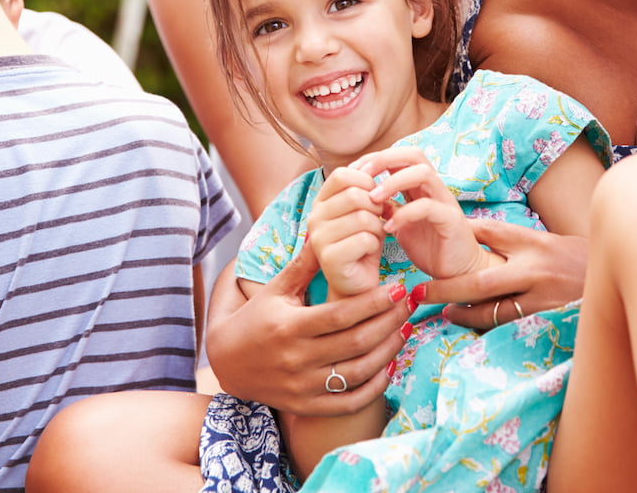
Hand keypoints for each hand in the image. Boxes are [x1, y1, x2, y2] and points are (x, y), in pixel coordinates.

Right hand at [206, 242, 408, 417]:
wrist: (225, 362)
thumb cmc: (254, 317)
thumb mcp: (276, 289)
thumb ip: (304, 264)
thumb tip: (327, 231)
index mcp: (289, 327)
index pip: (341, 315)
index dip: (374, 302)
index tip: (398, 288)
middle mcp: (297, 359)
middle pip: (355, 343)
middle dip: (389, 322)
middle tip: (411, 304)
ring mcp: (303, 387)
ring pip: (357, 373)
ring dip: (388, 351)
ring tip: (406, 329)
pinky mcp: (307, 406)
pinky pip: (348, 403)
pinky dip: (374, 387)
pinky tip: (390, 365)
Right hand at [308, 166, 386, 298]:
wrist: (357, 284)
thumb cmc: (363, 244)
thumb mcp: (364, 210)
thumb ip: (365, 188)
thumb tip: (377, 162)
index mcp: (321, 201)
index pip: (343, 174)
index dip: (367, 181)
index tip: (376, 196)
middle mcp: (314, 217)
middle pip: (355, 194)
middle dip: (376, 206)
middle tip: (378, 220)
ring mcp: (318, 238)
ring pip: (363, 217)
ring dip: (378, 228)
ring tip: (373, 238)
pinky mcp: (329, 258)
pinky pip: (365, 239)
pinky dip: (375, 244)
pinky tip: (369, 253)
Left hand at [356, 147, 493, 279]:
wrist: (459, 273)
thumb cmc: (431, 247)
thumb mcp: (402, 224)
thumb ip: (388, 208)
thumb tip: (363, 196)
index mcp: (421, 187)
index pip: (400, 157)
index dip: (375, 158)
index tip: (353, 172)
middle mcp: (435, 189)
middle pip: (414, 154)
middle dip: (385, 159)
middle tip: (362, 175)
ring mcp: (445, 202)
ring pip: (423, 173)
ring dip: (394, 182)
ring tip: (373, 199)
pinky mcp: (451, 221)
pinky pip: (428, 207)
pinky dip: (405, 214)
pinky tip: (388, 228)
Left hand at [411, 219, 586, 330]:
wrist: (613, 274)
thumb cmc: (571, 257)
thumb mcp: (541, 240)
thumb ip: (505, 240)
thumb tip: (463, 233)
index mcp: (532, 241)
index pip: (487, 233)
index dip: (456, 236)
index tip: (428, 243)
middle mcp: (535, 269)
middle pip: (481, 280)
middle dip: (446, 287)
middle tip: (419, 291)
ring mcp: (542, 298)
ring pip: (493, 310)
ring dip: (463, 313)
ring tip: (442, 311)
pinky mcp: (547, 319)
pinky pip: (510, 325)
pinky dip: (486, 326)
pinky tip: (468, 324)